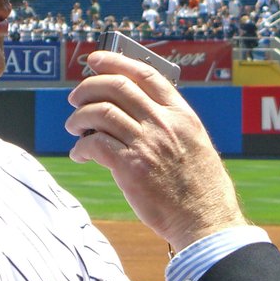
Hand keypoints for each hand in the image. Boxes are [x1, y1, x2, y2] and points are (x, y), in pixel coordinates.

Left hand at [66, 50, 247, 249]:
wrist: (205, 220)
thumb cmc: (200, 187)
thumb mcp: (194, 143)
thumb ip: (169, 124)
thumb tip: (133, 111)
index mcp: (182, 114)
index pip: (145, 74)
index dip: (116, 61)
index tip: (96, 60)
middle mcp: (164, 123)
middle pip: (117, 87)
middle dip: (88, 87)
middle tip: (76, 98)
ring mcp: (147, 144)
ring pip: (100, 113)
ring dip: (79, 117)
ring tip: (74, 127)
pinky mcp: (131, 168)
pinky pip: (95, 144)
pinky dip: (81, 146)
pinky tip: (80, 154)